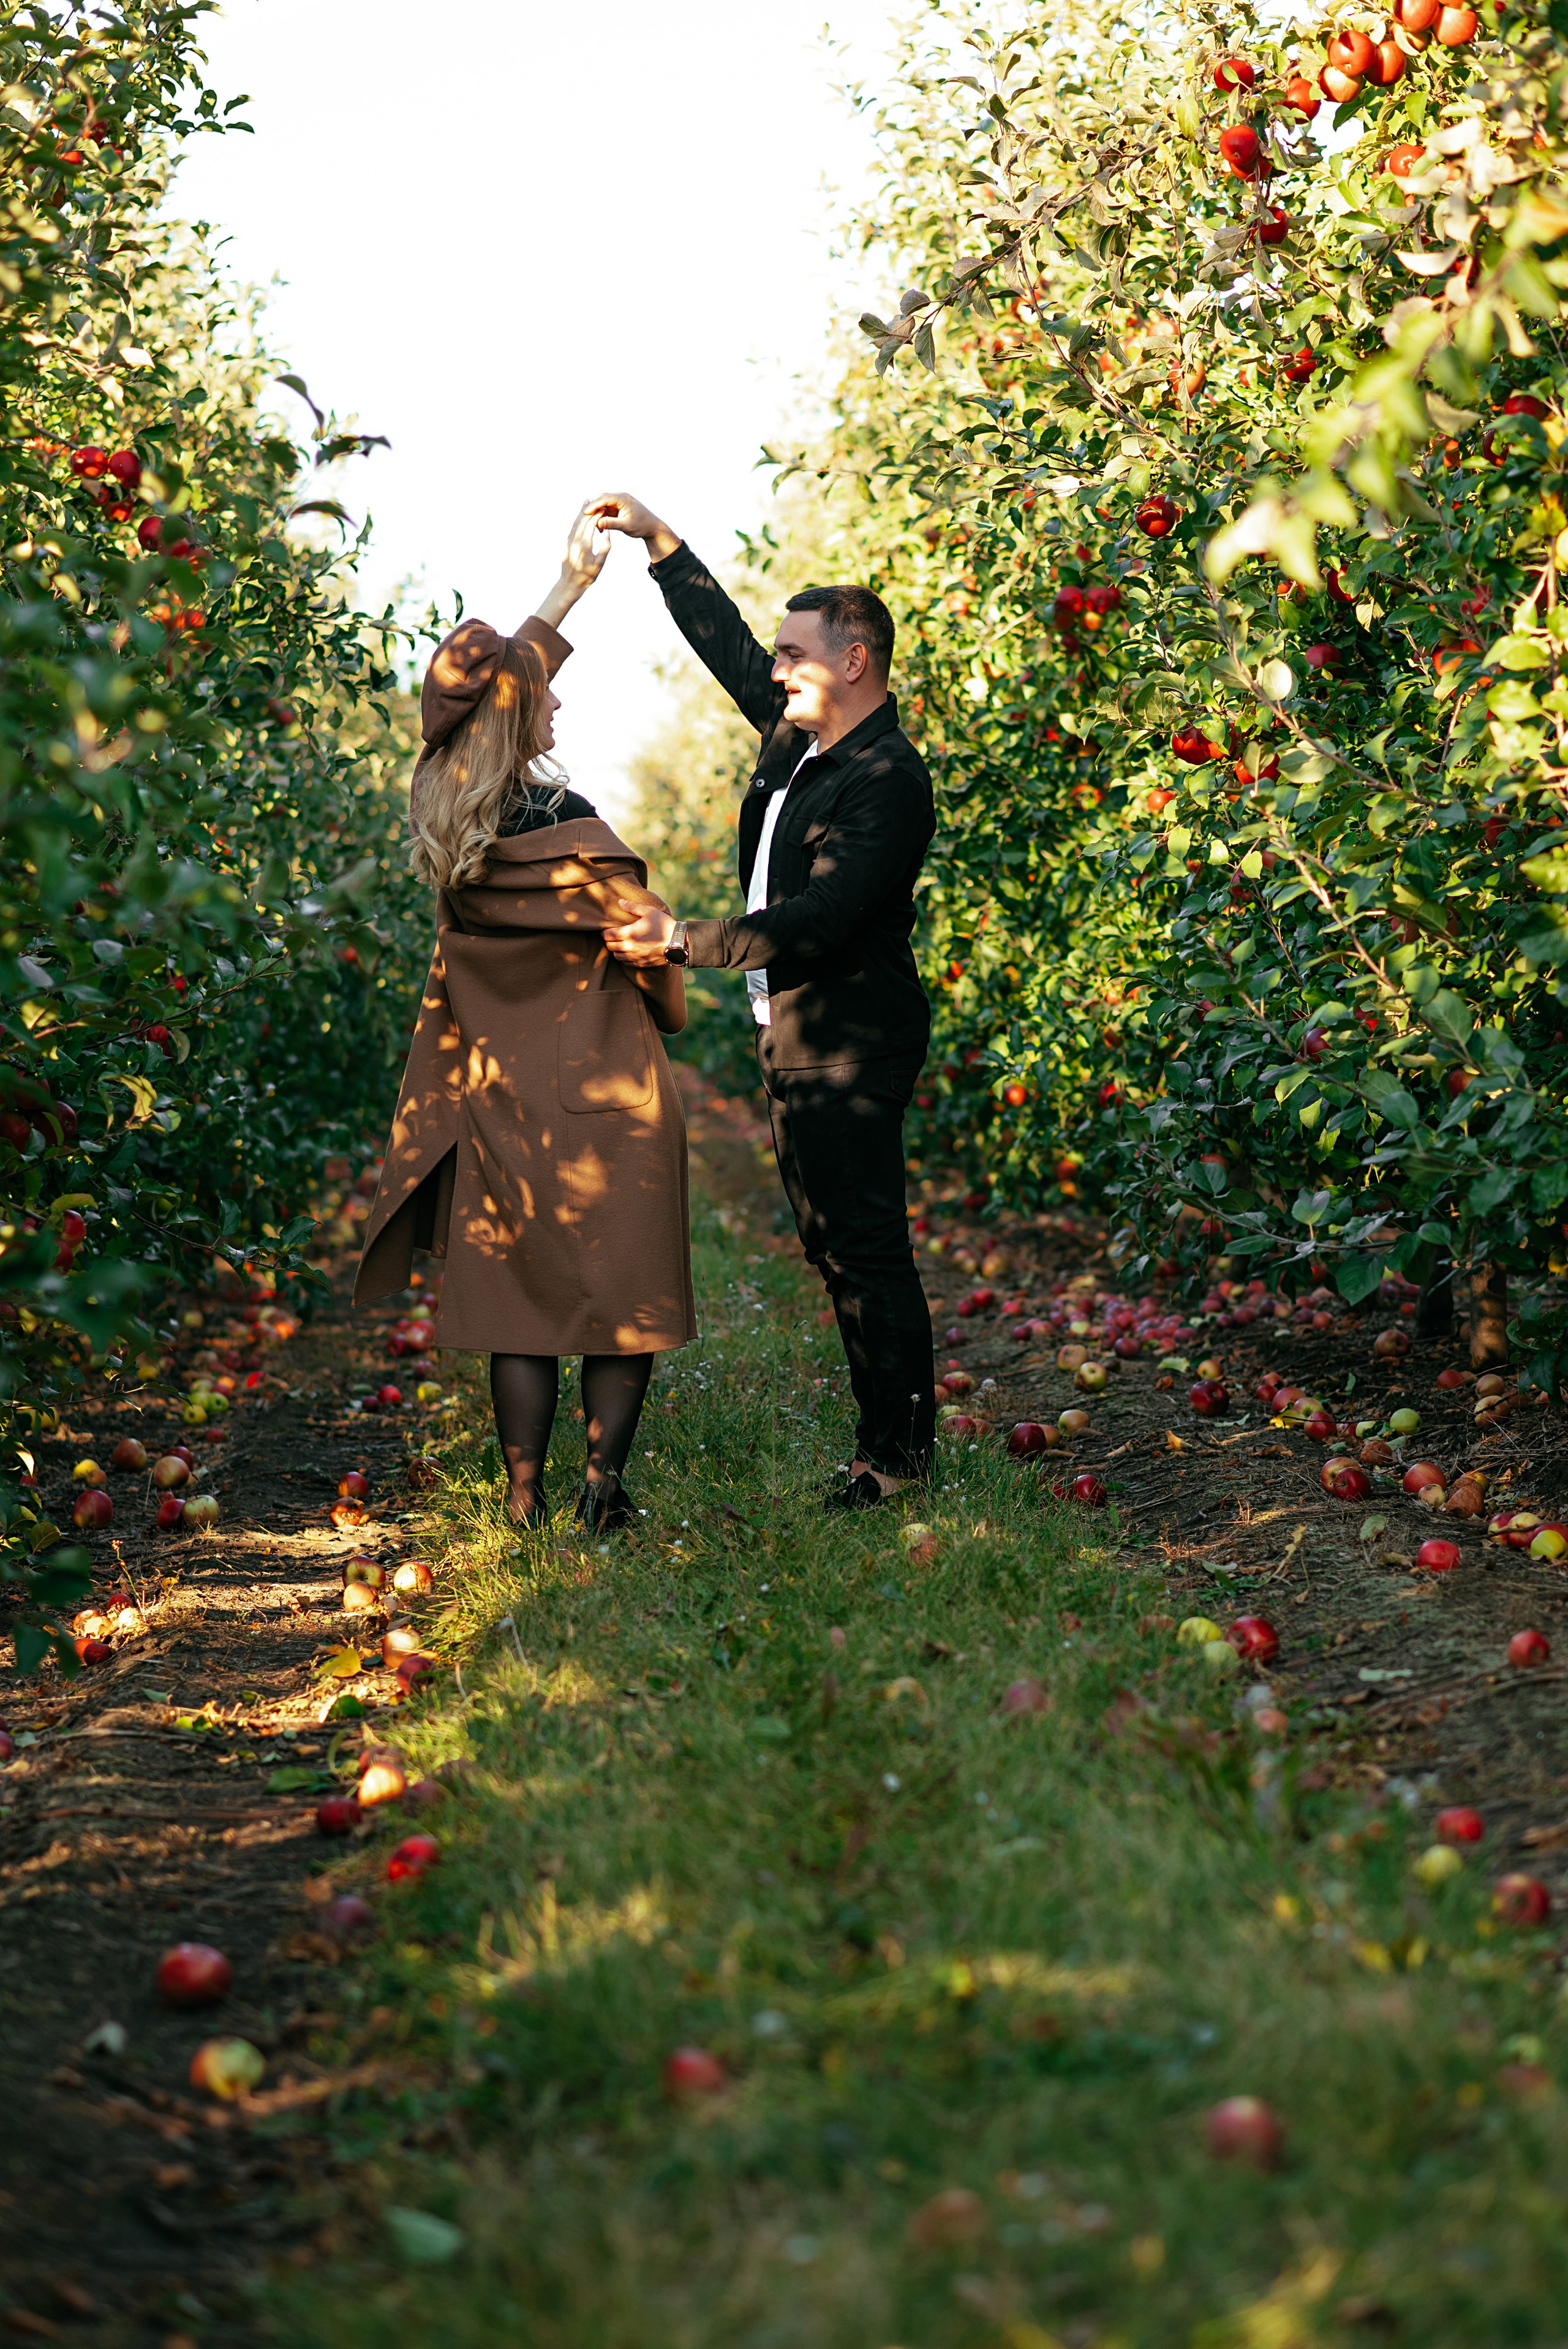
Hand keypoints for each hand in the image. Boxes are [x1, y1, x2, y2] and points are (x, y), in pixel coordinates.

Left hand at [533, 500, 609, 628]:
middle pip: (583, 520)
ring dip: (582, 512)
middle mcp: (575, 541)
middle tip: (596, 499)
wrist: (570, 584)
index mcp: (585, 545)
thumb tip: (607, 532)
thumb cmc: (587, 576)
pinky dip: (577, 519)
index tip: (605, 508)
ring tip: (587, 501)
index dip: (598, 515)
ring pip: (576, 522)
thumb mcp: (600, 564)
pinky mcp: (567, 543)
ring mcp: (569, 541)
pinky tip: (580, 515)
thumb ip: (605, 547)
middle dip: (590, 510)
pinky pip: (573, 528)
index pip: (592, 525)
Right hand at [588, 491, 680, 564]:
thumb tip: (598, 523)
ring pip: (602, 504)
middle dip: (592, 508)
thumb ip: (612, 524)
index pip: (603, 499)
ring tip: (594, 525)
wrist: (652, 528)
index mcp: (623, 498)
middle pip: (601, 498)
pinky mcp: (618, 507)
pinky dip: (602, 516)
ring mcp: (619, 501)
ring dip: (597, 513)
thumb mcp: (626, 526)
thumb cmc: (642, 526)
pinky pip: (606, 509)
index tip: (584, 513)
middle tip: (585, 519)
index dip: (593, 506)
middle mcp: (620, 497)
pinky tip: (600, 526)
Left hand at [603, 902, 676, 966]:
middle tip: (612, 935)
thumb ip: (633, 907)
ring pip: (616, 956)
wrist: (678, 943)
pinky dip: (624, 957)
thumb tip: (620, 902)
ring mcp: (635, 957)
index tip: (607, 929)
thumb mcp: (649, 911)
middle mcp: (629, 947)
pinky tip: (628, 951)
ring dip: (615, 950)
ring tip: (619, 943)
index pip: (607, 935)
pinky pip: (626, 963)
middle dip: (608, 941)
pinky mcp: (641, 964)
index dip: (604, 932)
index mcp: (629, 933)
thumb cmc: (664, 925)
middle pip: (609, 946)